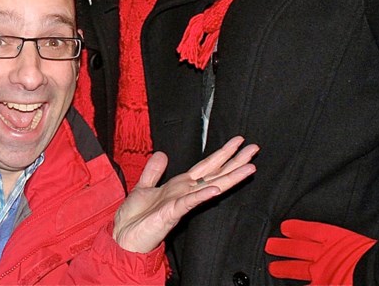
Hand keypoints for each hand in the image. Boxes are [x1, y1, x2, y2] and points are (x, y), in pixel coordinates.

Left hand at [112, 135, 257, 253]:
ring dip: (230, 176)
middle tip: (254, 148)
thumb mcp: (144, 187)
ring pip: (211, 186)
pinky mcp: (173, 212)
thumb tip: (162, 154)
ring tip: (249, 167)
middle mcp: (185, 192)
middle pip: (215, 173)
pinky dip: (202, 194)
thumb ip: (154, 171)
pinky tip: (216, 188)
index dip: (222, 153)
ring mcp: (181, 202)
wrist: (124, 237)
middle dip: (235, 160)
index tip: (238, 142)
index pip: (206, 166)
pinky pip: (190, 201)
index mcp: (179, 185)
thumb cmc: (135, 218)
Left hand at [265, 219, 375, 284]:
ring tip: (273, 268)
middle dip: (282, 247)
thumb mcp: (361, 242)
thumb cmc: (377, 256)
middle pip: (297, 248)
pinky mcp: (323, 285)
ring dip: (283, 268)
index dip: (296, 228)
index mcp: (336, 238)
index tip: (284, 227)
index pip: (310, 230)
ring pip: (296, 268)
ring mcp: (321, 271)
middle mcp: (324, 254)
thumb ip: (344, 243)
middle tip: (269, 246)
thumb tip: (333, 243)